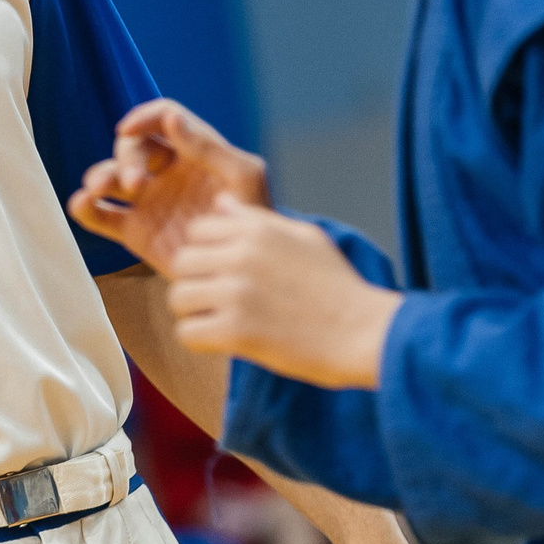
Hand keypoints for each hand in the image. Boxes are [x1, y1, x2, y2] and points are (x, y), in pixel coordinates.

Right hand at [68, 98, 269, 270]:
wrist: (248, 272)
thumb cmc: (256, 218)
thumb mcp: (243, 176)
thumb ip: (209, 147)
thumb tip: (171, 117)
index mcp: (193, 150)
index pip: (161, 119)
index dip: (142, 118)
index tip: (127, 129)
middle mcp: (166, 171)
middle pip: (132, 147)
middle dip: (127, 159)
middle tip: (135, 183)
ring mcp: (148, 201)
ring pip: (110, 177)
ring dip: (99, 177)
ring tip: (98, 190)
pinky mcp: (135, 231)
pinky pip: (102, 215)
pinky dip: (86, 208)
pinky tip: (82, 204)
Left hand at [163, 195, 400, 388]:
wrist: (364, 333)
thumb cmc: (338, 287)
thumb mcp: (305, 237)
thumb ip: (257, 218)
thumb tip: (219, 202)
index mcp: (258, 229)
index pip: (197, 230)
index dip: (206, 252)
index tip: (224, 271)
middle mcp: (242, 255)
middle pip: (182, 262)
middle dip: (195, 281)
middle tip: (218, 301)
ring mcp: (236, 293)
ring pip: (178, 297)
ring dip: (194, 312)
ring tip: (220, 321)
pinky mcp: (235, 331)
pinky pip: (187, 333)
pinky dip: (200, 340)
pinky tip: (224, 341)